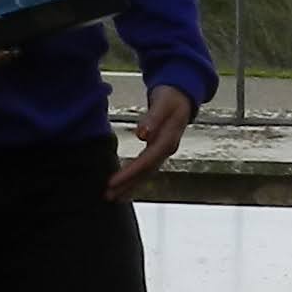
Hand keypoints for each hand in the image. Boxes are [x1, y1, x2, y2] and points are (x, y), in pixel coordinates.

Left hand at [107, 84, 195, 198]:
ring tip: (113, 196)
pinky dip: (135, 178)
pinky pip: (146, 168)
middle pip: (146, 172)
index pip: (146, 161)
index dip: (130, 173)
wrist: (182, 95)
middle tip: (109, 195)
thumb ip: (154, 118)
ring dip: (130, 185)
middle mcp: (166, 150)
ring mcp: (163, 152)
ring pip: (146, 173)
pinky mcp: (158, 151)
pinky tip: (125, 185)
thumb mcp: (163, 103)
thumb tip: (142, 135)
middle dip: (128, 184)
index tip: (113, 182)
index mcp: (168, 140)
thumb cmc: (171, 98)